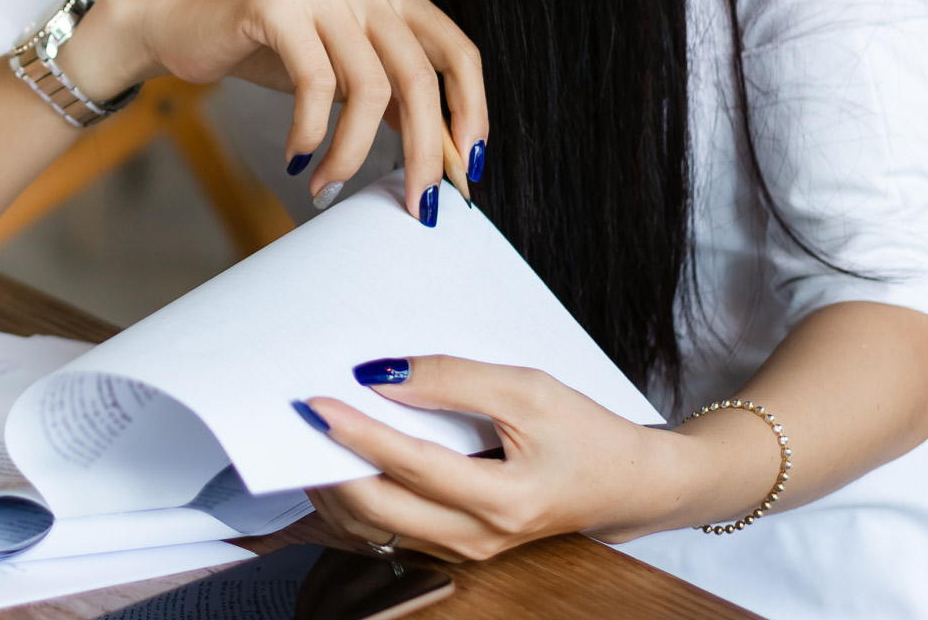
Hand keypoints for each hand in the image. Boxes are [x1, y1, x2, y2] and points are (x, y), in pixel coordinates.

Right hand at [57, 0, 486, 219]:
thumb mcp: (341, 73)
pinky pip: (316, 83)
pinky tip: (297, 157)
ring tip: (329, 185)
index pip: (456, 52)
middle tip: (412, 202)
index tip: (463, 171)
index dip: (470, 114)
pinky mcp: (277, 3)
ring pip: (368, 87)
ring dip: (352, 152)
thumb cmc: (267, 51)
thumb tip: (442, 158)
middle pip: (419, 75)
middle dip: (421, 151)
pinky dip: (310, 132)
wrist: (180, 25)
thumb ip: (391, 99)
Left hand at [303, 356, 680, 561]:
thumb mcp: (529, 390)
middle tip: (301, 421)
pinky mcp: (453, 547)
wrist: (627, 485)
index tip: (318, 404)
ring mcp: (463, 550)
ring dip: (336, 487)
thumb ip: (455, 380)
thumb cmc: (586, 435)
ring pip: (375, 528)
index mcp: (503, 501)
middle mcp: (478, 538)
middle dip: (331, 465)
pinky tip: (341, 464)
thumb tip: (383, 377)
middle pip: (379, 509)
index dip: (360, 433)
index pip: (411, 466)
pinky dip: (355, 500)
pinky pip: (387, 531)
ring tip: (311, 440)